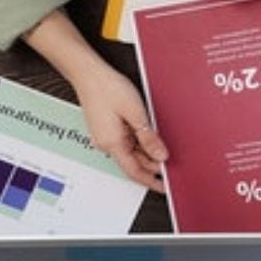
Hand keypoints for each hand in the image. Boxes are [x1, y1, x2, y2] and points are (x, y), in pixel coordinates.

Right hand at [72, 64, 167, 191]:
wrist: (88, 73)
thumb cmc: (107, 88)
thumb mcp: (135, 113)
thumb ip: (149, 137)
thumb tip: (161, 156)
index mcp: (112, 143)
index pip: (134, 172)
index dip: (151, 181)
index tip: (164, 187)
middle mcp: (106, 143)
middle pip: (134, 162)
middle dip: (153, 165)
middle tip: (172, 164)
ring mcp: (106, 136)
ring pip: (131, 152)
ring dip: (147, 152)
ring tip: (163, 147)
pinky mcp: (107, 129)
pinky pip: (126, 142)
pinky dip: (140, 142)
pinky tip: (150, 136)